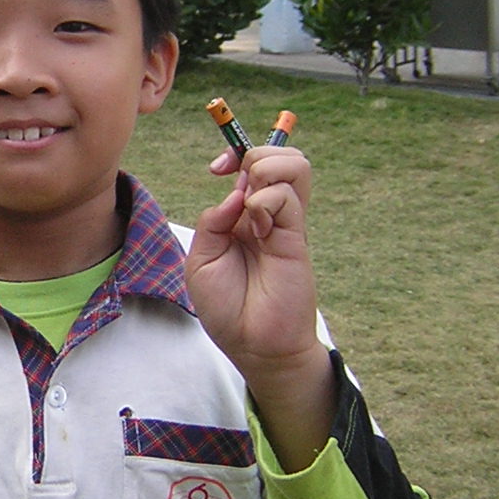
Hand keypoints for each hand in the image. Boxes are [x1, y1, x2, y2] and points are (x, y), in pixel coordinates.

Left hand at [185, 145, 334, 470]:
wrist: (253, 345)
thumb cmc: (228, 308)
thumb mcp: (201, 260)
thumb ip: (212, 221)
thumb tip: (236, 192)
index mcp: (243, 215)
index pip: (251, 165)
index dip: (236, 153)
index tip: (216, 168)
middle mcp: (266, 214)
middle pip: (279, 156)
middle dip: (253, 154)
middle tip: (237, 181)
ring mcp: (284, 223)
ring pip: (295, 165)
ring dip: (267, 168)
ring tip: (252, 203)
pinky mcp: (296, 237)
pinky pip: (288, 197)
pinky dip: (267, 199)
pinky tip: (256, 227)